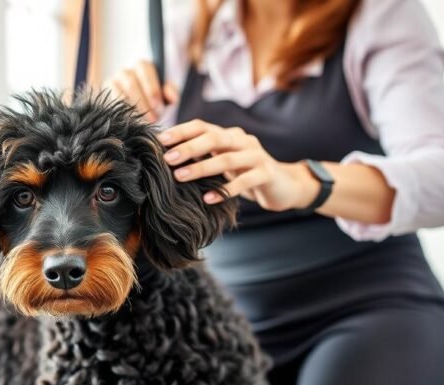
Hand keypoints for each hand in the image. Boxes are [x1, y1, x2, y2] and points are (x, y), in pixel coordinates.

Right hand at [105, 59, 179, 123]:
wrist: (136, 117)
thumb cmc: (152, 105)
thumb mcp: (165, 99)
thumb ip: (171, 96)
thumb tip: (173, 98)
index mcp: (142, 67)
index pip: (146, 70)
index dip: (152, 88)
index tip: (158, 107)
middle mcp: (125, 72)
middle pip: (131, 82)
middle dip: (143, 102)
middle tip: (152, 119)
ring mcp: (112, 82)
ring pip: (119, 92)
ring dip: (132, 109)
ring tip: (142, 123)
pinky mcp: (104, 95)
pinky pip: (110, 102)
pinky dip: (120, 112)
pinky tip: (129, 123)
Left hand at [158, 120, 318, 210]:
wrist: (284, 186)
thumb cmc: (245, 174)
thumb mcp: (224, 163)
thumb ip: (203, 157)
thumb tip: (167, 157)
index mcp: (229, 135)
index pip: (203, 126)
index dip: (182, 131)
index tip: (160, 140)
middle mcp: (243, 141)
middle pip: (214, 138)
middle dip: (189, 147)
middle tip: (167, 158)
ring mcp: (257, 156)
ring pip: (227, 159)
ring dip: (202, 168)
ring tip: (180, 177)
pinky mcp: (267, 174)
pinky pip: (245, 181)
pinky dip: (225, 190)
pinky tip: (208, 199)